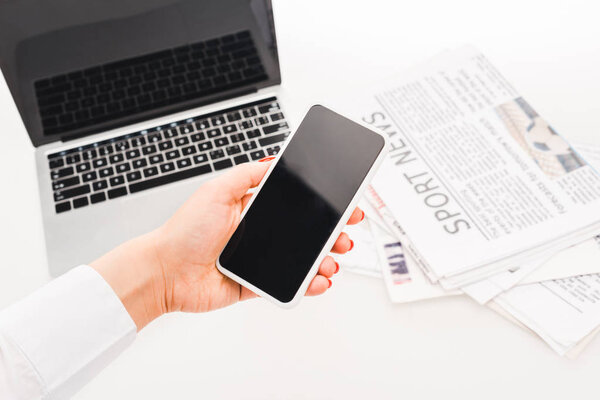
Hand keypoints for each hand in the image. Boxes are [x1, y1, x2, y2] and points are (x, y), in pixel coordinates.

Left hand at [91, 160, 363, 329]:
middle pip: (306, 233)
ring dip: (324, 260)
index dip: (321, 205)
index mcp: (253, 209)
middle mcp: (260, 233)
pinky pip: (288, 285)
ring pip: (303, 260)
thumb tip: (273, 162)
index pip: (296, 205)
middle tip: (345, 234)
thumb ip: (246, 175)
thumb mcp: (216, 190)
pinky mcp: (257, 284)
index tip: (343, 204)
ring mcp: (261, 260)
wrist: (166, 271)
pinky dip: (309, 285)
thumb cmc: (184, 231)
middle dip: (332, 233)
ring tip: (331, 260)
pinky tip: (320, 280)